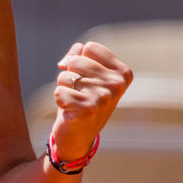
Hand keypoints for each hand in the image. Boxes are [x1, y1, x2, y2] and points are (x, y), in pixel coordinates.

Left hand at [50, 41, 132, 160]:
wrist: (78, 135)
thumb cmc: (81, 99)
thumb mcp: (85, 74)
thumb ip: (78, 55)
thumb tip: (69, 57)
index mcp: (122, 72)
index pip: (89, 48)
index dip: (79, 60)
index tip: (86, 78)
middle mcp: (117, 84)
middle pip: (75, 60)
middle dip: (69, 74)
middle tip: (79, 92)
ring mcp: (104, 97)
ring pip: (65, 76)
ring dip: (64, 87)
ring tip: (75, 101)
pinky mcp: (89, 109)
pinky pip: (59, 92)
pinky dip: (59, 100)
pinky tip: (70, 111)